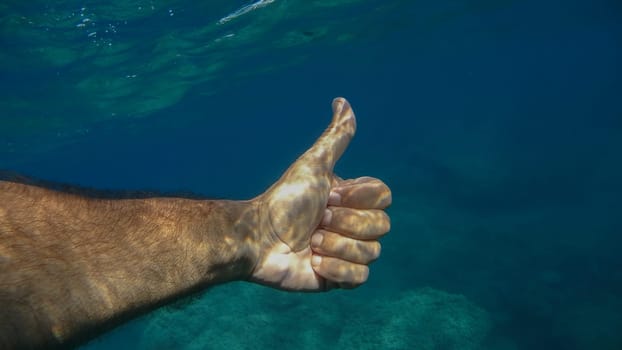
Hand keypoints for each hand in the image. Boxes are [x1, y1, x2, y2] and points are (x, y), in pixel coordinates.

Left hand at [250, 98, 390, 290]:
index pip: (385, 198)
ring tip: (310, 241)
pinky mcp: (340, 280)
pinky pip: (360, 279)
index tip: (328, 196)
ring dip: (336, 246)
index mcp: (353, 200)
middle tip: (316, 220)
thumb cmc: (283, 200)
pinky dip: (336, 270)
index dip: (358, 199)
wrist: (257, 238)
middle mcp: (355, 225)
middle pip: (381, 226)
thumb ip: (336, 137)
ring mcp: (348, 253)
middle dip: (345, 222)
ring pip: (372, 253)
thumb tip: (343, 101)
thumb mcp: (314, 164)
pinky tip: (312, 262)